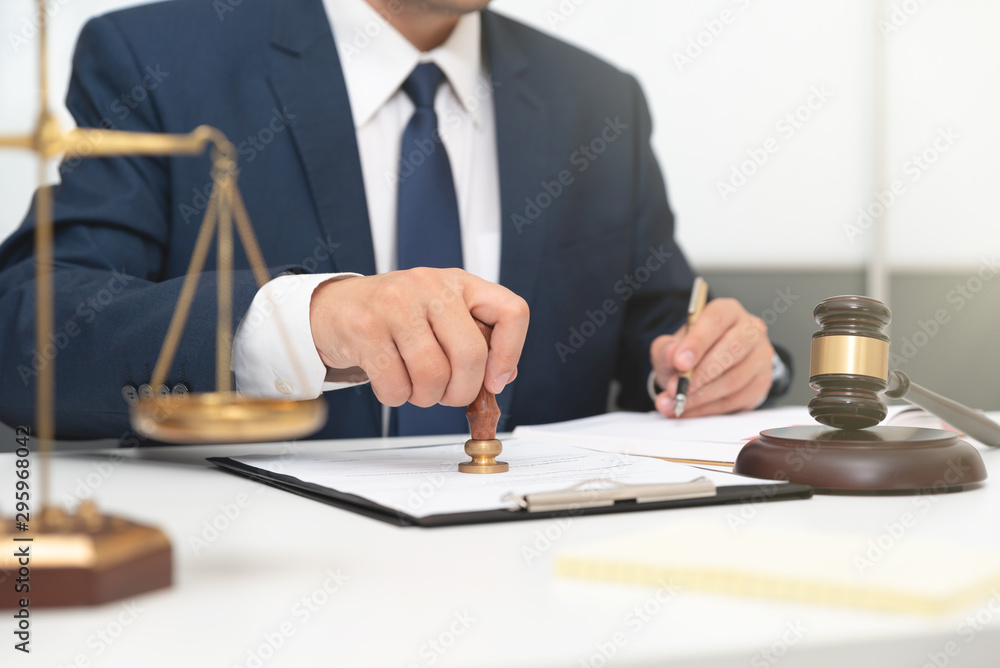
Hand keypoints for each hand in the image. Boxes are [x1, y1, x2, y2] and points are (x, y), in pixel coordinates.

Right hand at [309, 268, 528, 407]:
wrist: (334, 308)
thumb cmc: (395, 316)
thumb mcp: (442, 318)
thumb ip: (476, 342)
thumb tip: (502, 376)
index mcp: (459, 283)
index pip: (512, 312)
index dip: (510, 353)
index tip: (495, 380)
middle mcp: (430, 286)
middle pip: (471, 355)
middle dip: (462, 391)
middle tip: (449, 395)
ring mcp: (396, 304)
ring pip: (433, 375)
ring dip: (427, 397)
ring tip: (416, 387)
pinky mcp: (366, 328)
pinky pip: (396, 385)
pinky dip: (397, 396)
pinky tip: (391, 381)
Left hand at [649, 298, 773, 417]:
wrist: (705, 368)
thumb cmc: (691, 352)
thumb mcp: (670, 346)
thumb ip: (666, 348)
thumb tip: (672, 354)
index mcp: (727, 311)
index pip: (716, 321)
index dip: (697, 342)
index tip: (680, 363)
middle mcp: (750, 330)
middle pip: (731, 351)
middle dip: (699, 375)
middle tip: (675, 389)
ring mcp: (760, 357)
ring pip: (734, 380)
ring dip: (701, 396)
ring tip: (676, 402)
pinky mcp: (761, 383)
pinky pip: (735, 400)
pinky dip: (708, 409)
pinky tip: (689, 410)